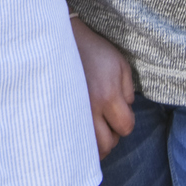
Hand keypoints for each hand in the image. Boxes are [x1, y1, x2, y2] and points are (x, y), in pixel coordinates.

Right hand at [70, 17, 135, 158]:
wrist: (60, 39)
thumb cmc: (92, 50)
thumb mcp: (119, 64)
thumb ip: (128, 91)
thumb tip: (125, 111)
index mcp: (107, 95)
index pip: (125, 127)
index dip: (125, 122)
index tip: (118, 112)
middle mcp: (89, 108)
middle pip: (106, 144)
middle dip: (111, 137)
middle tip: (106, 123)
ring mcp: (70, 111)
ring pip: (86, 147)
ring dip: (93, 142)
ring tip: (93, 129)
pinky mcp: (57, 110)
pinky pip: (68, 138)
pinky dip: (76, 140)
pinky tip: (78, 131)